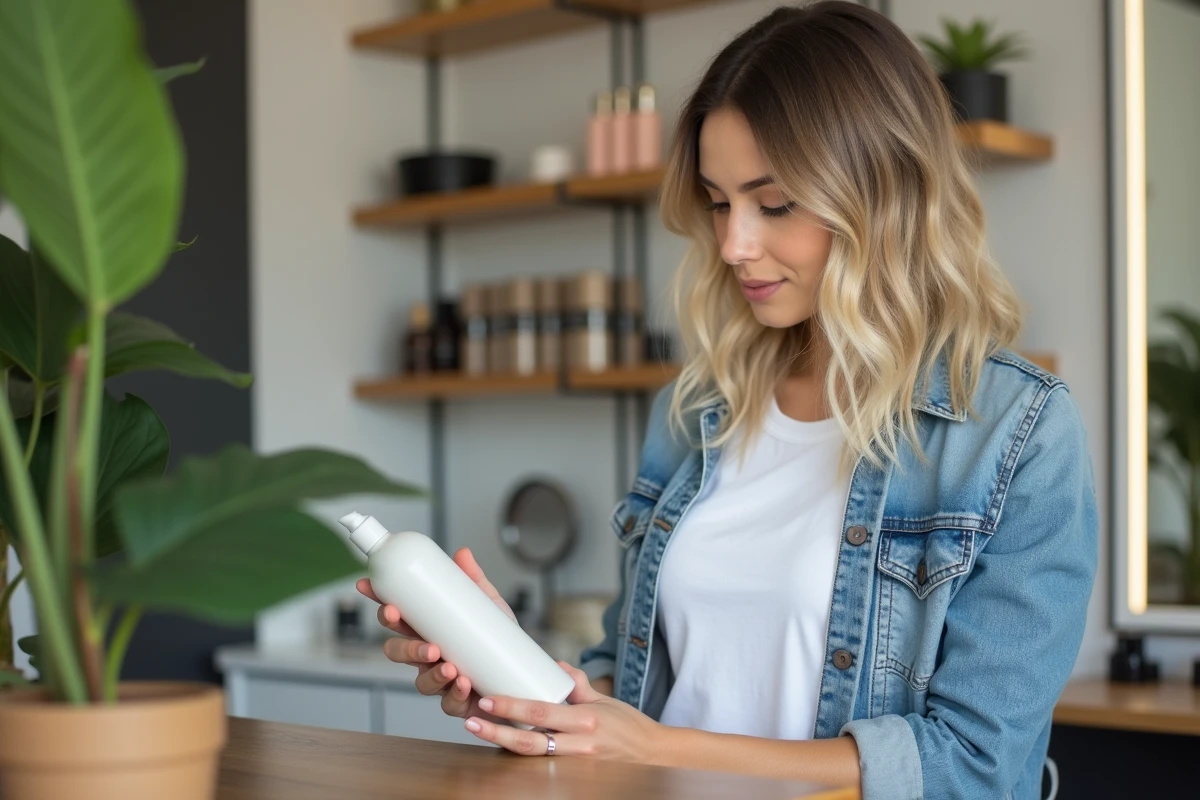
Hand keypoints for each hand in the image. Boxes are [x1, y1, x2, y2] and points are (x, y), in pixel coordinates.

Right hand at [356, 547, 514, 722]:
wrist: (524, 675)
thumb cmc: (499, 640)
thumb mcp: (490, 606)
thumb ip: (475, 581)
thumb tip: (462, 554)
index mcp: (428, 629)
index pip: (396, 616)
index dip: (379, 600)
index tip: (368, 586)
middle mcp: (427, 656)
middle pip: (397, 653)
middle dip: (403, 647)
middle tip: (422, 641)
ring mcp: (440, 681)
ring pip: (420, 681)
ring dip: (431, 673)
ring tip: (449, 665)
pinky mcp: (457, 703)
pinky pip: (447, 703)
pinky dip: (454, 694)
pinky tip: (463, 682)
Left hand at [464, 662, 669, 762]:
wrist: (653, 754)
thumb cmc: (629, 725)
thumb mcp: (605, 700)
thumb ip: (578, 685)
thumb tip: (556, 665)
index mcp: (585, 719)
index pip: (541, 712)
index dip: (511, 707)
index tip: (488, 699)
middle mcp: (579, 743)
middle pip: (530, 740)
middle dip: (497, 730)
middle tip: (471, 719)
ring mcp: (577, 762)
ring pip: (533, 756)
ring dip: (503, 744)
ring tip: (479, 731)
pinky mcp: (576, 773)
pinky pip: (545, 764)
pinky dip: (523, 756)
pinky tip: (503, 747)